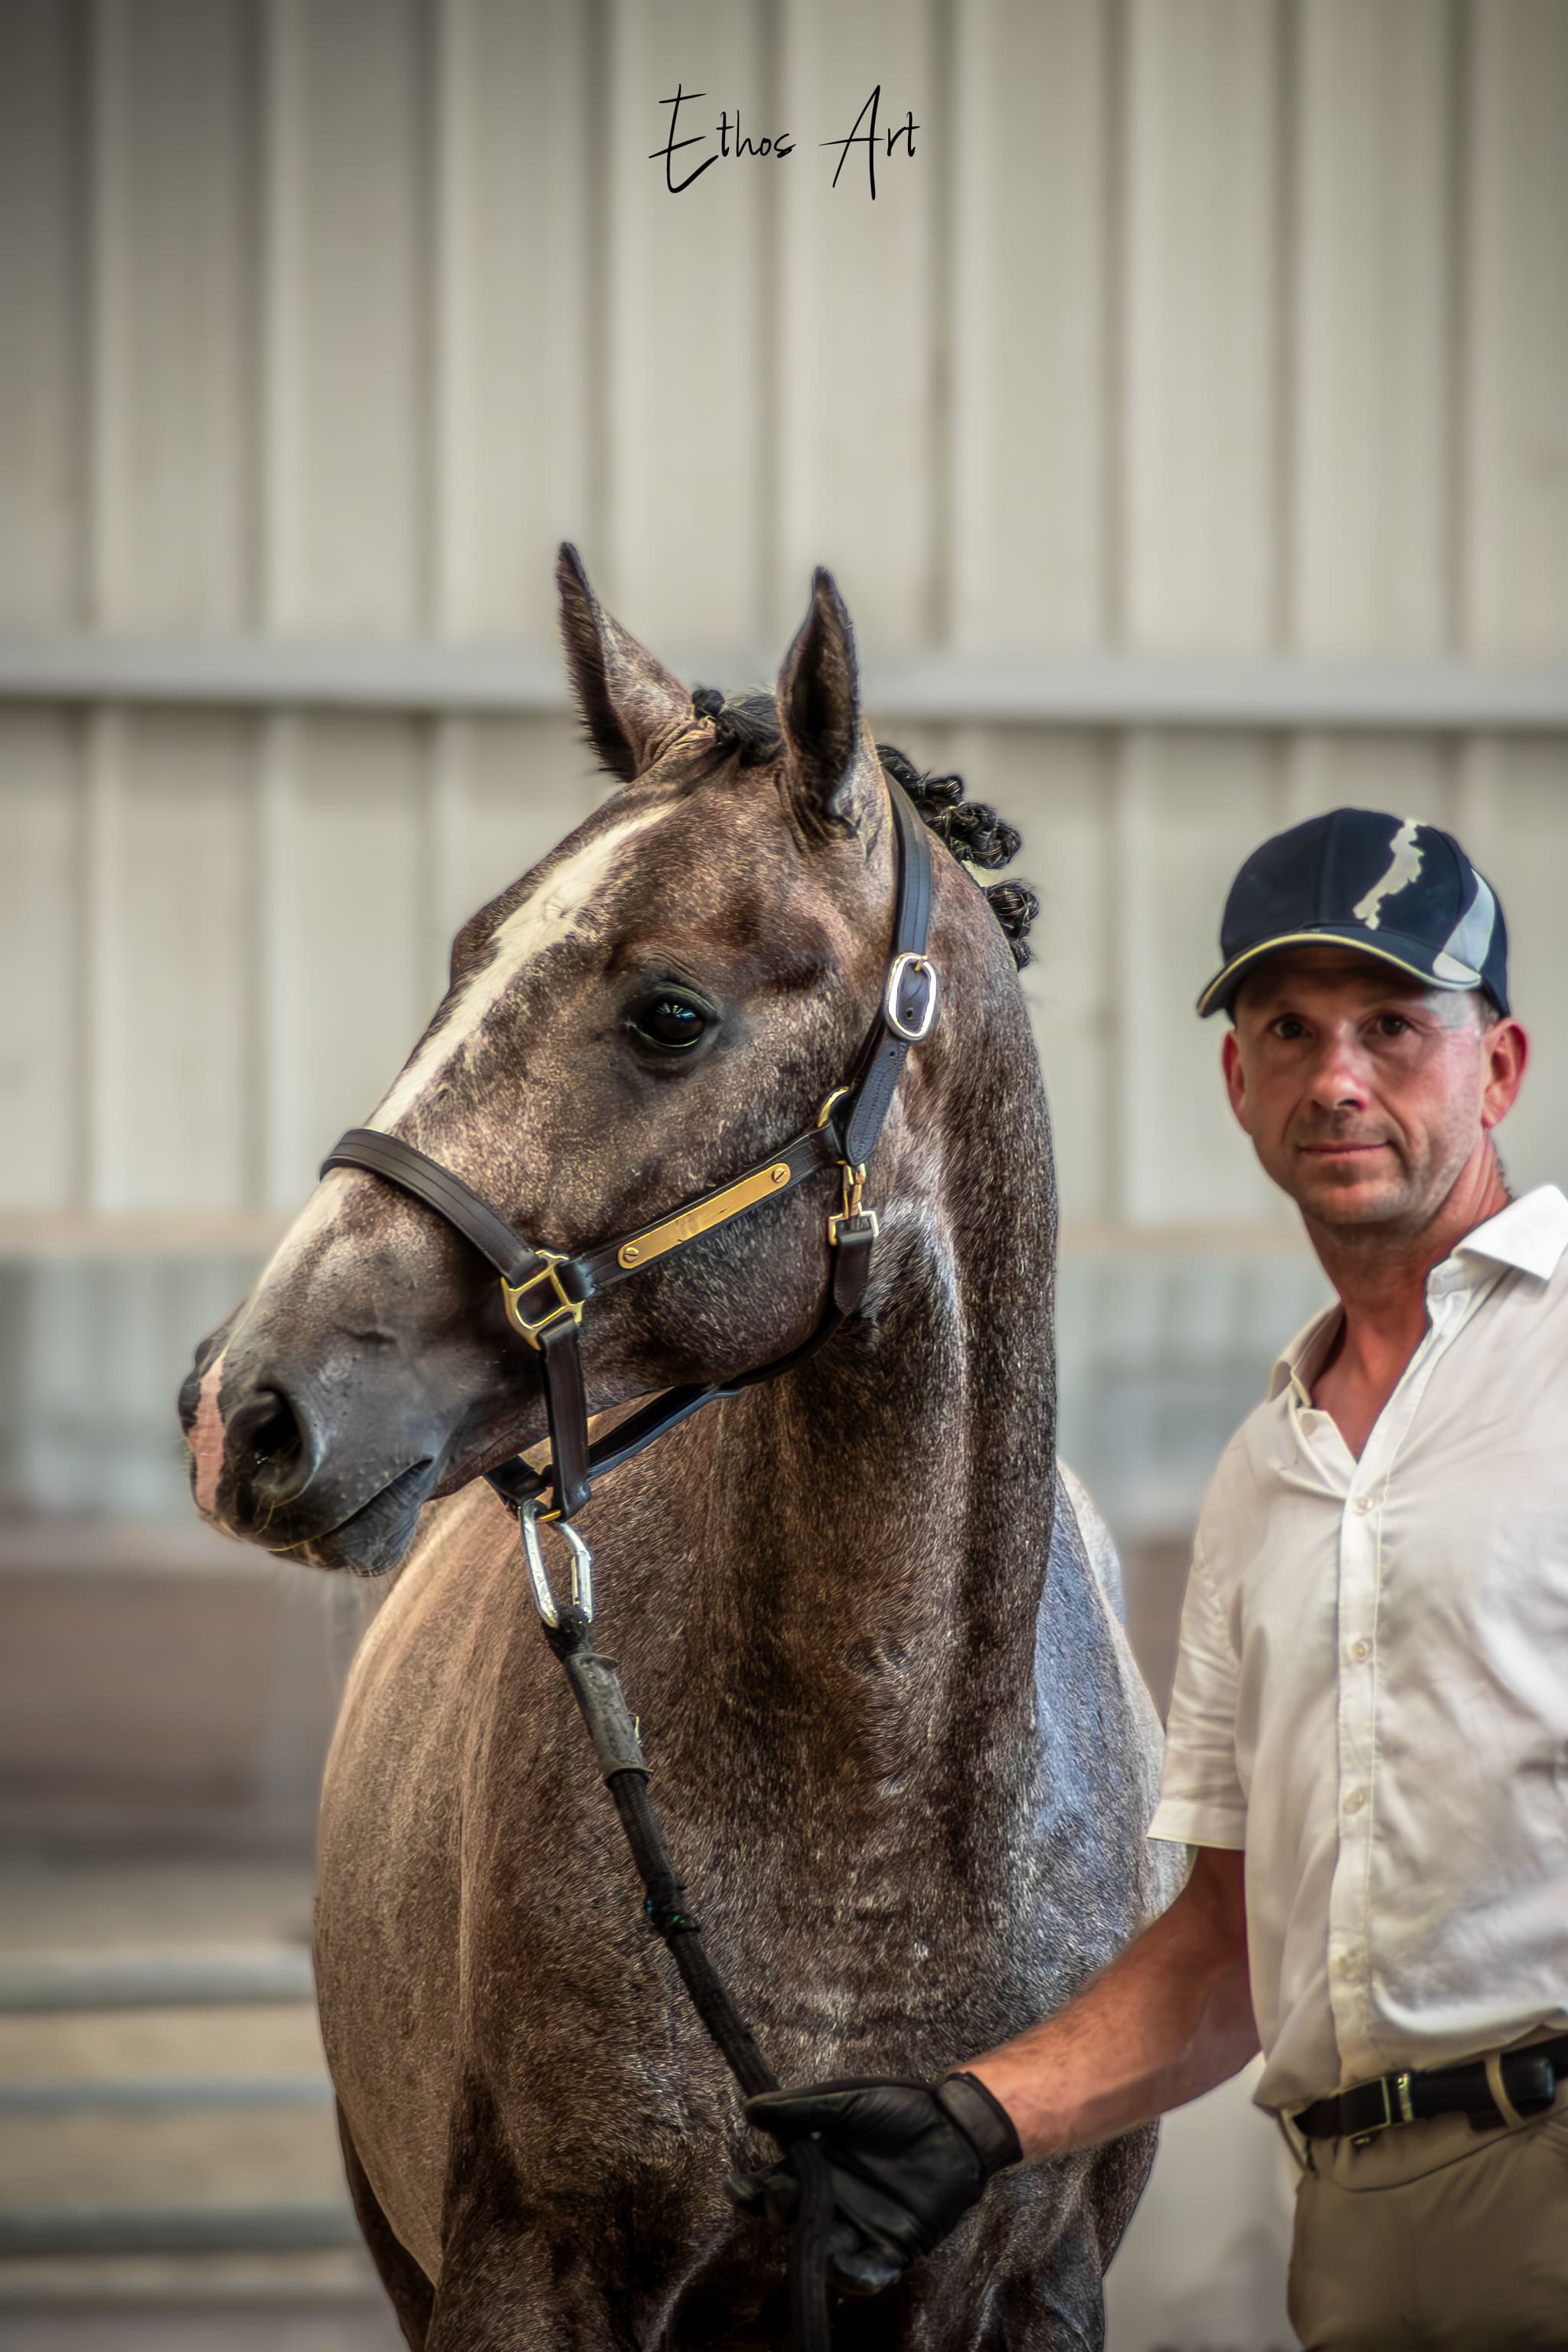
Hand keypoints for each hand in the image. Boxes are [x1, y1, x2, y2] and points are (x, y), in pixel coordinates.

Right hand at [726, 2073, 1021, 2294]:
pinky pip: (869, 2271)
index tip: (739, 2186)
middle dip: (781, 2208)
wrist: (955, 2125)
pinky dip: (857, 2277)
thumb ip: (803, 2108)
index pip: (771, 2187)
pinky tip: (849, 2268)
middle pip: (792, 2219)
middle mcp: (832, 2201)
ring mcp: (860, 2227)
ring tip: (813, 2236)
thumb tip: (751, 2109)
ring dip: (815, 2250)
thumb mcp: (848, 2101)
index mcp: (815, 2168)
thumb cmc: (901, 2108)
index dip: (751, 2191)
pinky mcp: (893, 2247)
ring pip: (826, 2251)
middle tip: (783, 2189)